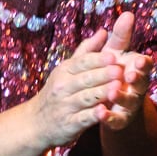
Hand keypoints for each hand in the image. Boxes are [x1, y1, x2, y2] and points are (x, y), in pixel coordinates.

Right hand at [0, 14, 137, 155]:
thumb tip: (105, 31)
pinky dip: (92, 115)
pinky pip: (82, 118)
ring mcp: (66, 106)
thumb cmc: (59, 91)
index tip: (113, 55)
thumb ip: (87, 51)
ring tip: (117, 88)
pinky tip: (103, 112)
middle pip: (85, 79)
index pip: (82, 62)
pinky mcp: (69, 124)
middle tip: (119, 70)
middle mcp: (63, 87)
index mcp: (65, 71)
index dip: (97, 59)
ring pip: (85, 98)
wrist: (37, 122)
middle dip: (102, 74)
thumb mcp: (68, 69)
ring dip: (101, 93)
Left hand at [96, 13, 150, 133]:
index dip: (143, 63)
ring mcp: (129, 104)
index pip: (145, 64)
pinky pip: (115, 119)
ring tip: (111, 92)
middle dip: (136, 79)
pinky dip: (108, 117)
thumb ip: (120, 36)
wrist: (107, 99)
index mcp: (137, 69)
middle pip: (140, 83)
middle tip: (130, 74)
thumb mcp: (114, 51)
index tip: (138, 59)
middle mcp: (137, 87)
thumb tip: (127, 13)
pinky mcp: (119, 120)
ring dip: (121, 97)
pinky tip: (99, 112)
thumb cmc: (112, 70)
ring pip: (128, 101)